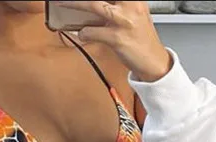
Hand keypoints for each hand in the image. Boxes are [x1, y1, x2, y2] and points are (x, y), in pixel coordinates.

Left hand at [56, 1, 172, 82]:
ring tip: (62, 4)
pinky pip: (92, 32)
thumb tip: (91, 5)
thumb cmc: (141, 39)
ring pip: (94, 5)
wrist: (154, 61)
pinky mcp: (117, 38)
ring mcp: (123, 21)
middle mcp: (130, 5)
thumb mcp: (134, 14)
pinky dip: (83, 33)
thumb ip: (118, 6)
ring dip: (74, 4)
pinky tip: (83, 34)